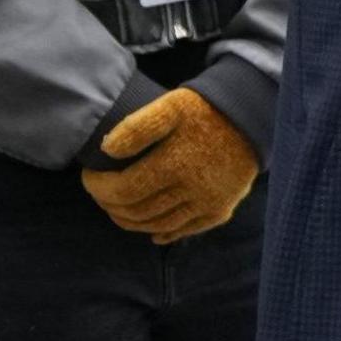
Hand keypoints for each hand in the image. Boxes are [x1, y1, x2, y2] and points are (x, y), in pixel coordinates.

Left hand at [81, 88, 257, 244]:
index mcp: (175, 165)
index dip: (99, 187)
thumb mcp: (171, 106)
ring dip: (131, 222)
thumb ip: (138, 126)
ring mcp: (207, 203)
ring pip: (158, 225)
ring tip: (118, 209)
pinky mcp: (221, 209)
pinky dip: (164, 234)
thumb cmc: (206, 109)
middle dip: (110, 205)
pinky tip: (152, 232)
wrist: (252, 115)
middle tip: (100, 192)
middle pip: (138, 211)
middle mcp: (191, 190)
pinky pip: (187, 230)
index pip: (124, 190)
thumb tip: (106, 149)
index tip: (88, 176)